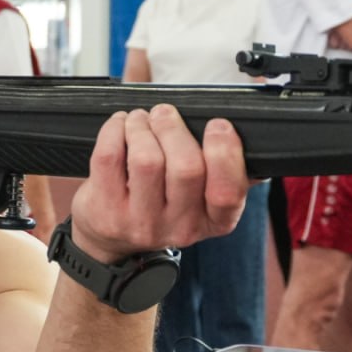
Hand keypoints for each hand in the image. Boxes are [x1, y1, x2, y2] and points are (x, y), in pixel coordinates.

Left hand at [68, 106, 247, 262]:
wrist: (111, 237)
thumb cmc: (162, 202)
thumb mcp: (201, 196)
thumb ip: (224, 170)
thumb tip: (245, 137)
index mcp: (214, 221)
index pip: (228, 192)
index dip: (225, 152)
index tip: (217, 125)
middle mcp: (180, 227)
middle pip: (186, 167)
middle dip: (174, 128)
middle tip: (165, 114)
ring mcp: (141, 223)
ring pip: (147, 160)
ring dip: (142, 126)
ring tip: (140, 120)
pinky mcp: (106, 211)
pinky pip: (110, 157)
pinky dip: (115, 130)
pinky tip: (121, 126)